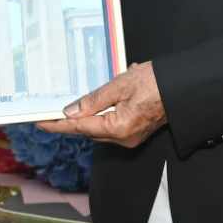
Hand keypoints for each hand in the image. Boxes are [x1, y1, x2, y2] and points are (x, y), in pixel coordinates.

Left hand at [36, 61, 165, 147]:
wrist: (183, 87)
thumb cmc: (156, 83)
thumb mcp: (120, 85)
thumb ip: (94, 100)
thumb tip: (71, 111)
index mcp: (119, 128)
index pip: (80, 128)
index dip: (58, 125)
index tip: (40, 122)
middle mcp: (123, 138)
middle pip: (88, 131)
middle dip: (69, 122)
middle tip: (49, 112)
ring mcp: (130, 138)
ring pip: (99, 129)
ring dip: (85, 119)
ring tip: (69, 107)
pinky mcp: (135, 132)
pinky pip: (110, 126)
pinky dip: (100, 117)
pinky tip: (96, 104)